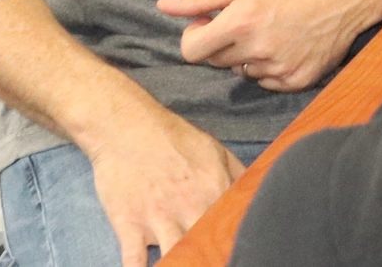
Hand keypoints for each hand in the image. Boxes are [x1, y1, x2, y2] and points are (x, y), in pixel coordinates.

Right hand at [85, 108, 244, 266]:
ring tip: (186, 264)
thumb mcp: (214, 148)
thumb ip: (237, 174)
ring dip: (182, 263)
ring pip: (178, 256)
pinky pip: (134, 263)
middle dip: (212, 255)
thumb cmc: (172, 138)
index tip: (238, 251)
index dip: (238, 241)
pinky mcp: (130, 226)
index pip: (236, 224)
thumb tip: (254, 193)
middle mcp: (192, 206)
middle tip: (214, 259)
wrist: (127, 128)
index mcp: (216, 187)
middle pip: (209, 245)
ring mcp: (160, 218)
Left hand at [157, 0, 381, 91]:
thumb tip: (163, 6)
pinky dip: (271, 66)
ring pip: (242, 71)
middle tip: (246, 20)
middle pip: (216, 61)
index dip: (195, 36)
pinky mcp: (296, 82)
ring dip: (247, 55)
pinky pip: (267, 81)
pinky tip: (287, 44)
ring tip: (272, 30)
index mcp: (241, 22)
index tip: (208, 23)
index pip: (191, 50)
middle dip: (222, 42)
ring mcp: (278, 69)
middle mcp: (257, 50)